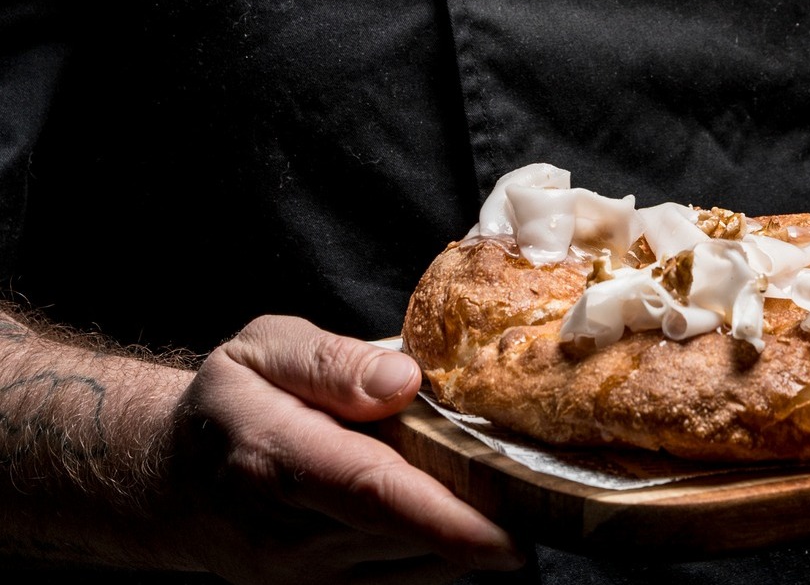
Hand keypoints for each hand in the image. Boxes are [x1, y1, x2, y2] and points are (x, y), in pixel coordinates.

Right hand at [168, 314, 524, 581]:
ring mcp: (305, 575)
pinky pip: (400, 580)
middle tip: (546, 481)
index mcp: (276, 457)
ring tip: (517, 489)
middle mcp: (291, 534)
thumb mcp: (262, 348)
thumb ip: (331, 360)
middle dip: (482, 518)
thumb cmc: (226, 401)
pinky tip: (473, 513)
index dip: (445, 518)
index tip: (509, 533)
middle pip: (407, 536)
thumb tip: (404, 380)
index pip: (373, 493)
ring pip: (412, 567)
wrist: (164, 480)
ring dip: (469, 537)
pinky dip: (444, 552)